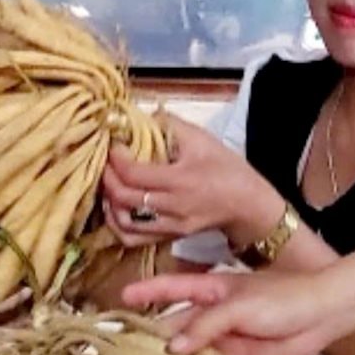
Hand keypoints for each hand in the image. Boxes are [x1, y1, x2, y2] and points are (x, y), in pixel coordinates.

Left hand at [100, 121, 282, 247]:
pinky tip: (116, 209)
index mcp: (180, 180)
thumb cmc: (227, 169)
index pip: (134, 173)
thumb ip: (170, 123)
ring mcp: (171, 226)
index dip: (116, 159)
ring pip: (124, 223)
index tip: (113, 145)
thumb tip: (141, 115)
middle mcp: (173, 207)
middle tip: (105, 164)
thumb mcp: (202, 139)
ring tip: (109, 186)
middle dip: (108, 179)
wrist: (249, 204)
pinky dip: (118, 225)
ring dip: (110, 204)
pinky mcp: (170, 238)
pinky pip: (134, 239)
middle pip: (124, 198)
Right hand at [121, 267, 347, 354]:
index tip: (121, 298)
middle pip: (176, 322)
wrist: (321, 316)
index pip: (171, 287)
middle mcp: (213, 312)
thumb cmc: (282, 298)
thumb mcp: (238, 306)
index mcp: (211, 287)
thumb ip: (205, 326)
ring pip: (190, 347)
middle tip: (121, 348)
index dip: (147, 291)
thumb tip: (171, 347)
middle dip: (151, 332)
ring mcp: (224, 335)